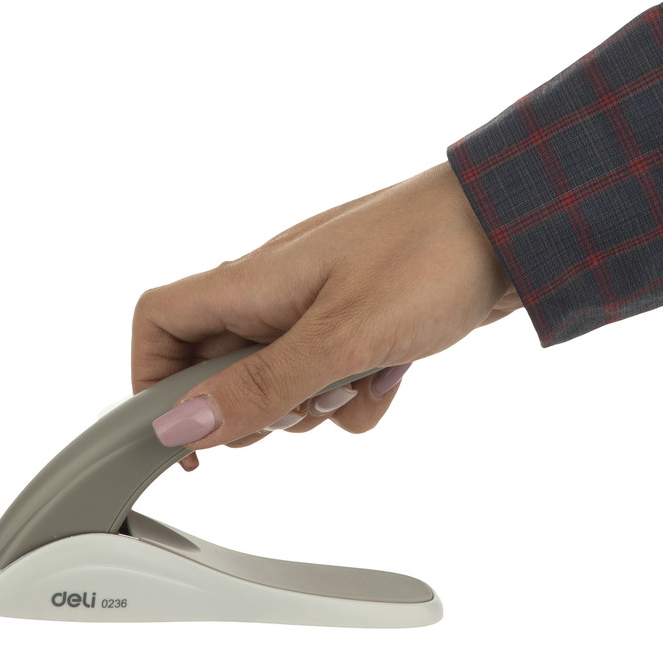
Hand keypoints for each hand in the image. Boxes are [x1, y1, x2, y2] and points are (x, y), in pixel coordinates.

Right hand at [132, 161, 519, 466]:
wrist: (511, 228)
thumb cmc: (429, 257)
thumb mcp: (341, 336)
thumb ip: (261, 385)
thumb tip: (184, 425)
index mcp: (250, 284)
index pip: (158, 323)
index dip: (151, 379)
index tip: (180, 436)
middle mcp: (272, 297)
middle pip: (218, 370)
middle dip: (254, 407)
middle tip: (299, 407)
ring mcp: (314, 313)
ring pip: (278, 386)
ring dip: (315, 404)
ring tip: (363, 375)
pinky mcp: (353, 329)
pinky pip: (330, 384)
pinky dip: (357, 393)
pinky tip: (393, 372)